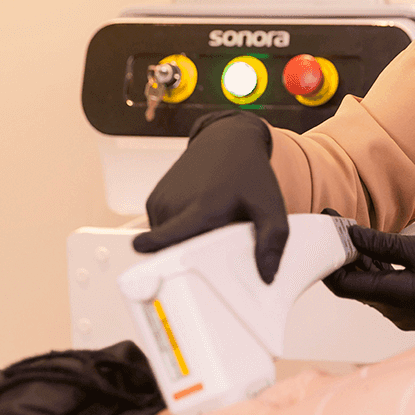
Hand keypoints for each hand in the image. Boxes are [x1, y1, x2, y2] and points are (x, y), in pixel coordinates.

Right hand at [132, 111, 287, 282]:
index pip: (168, 235)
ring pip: (165, 240)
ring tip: (209, 222)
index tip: (142, 254)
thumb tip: (267, 275)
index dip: (155, 248)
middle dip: (191, 257)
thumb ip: (272, 239)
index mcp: (202, 208)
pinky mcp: (154, 199)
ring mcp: (161, 201)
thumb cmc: (248, 171)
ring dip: (184, 241)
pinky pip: (160, 228)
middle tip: (217, 239)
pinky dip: (176, 229)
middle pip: (173, 250)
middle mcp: (176, 204)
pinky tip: (196, 214)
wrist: (228, 139)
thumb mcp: (271, 204)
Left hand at [323, 224, 414, 329]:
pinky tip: (375, 252)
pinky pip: (385, 289)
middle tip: (336, 227)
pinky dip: (377, 270)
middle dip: (342, 256)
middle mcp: (392, 311)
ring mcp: (401, 312)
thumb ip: (383, 244)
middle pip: (353, 285)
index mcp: (392, 298)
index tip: (325, 232)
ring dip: (360, 262)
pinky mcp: (411, 308)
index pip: (343, 284)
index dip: (328, 259)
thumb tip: (352, 235)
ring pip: (369, 286)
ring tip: (353, 234)